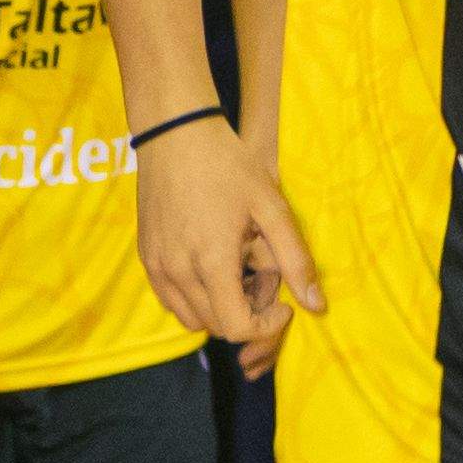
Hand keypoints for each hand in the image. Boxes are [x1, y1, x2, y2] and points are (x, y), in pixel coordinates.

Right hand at [132, 116, 324, 364]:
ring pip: (192, 319)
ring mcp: (158, 266)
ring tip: (237, 274)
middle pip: (217, 326)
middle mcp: (179, 272)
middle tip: (262, 279)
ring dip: (220, 310)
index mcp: (212, 262)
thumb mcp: (271, 207)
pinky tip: (211, 267)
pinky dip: (194, 299)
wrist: (175, 134)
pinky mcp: (146, 257)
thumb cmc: (227, 165)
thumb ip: (295, 259)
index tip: (283, 303)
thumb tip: (316, 305)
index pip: (238, 327)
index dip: (267, 326)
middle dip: (247, 315)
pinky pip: (171, 300)